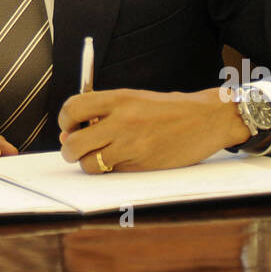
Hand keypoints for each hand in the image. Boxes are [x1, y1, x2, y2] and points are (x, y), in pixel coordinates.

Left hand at [58, 88, 250, 172]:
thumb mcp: (133, 99)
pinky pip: (111, 173)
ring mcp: (131, 145)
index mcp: (118, 99)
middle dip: (69, 150)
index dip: (64, 121)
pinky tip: (122, 159)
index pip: (72, 109)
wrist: (205, 119)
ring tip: (100, 156)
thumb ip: (102, 113)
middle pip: (73, 143)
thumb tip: (68, 134)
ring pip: (89, 164)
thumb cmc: (167, 109)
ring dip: (88, 163)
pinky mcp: (141, 165)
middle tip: (76, 149)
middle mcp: (121, 121)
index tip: (69, 127)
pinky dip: (110, 170)